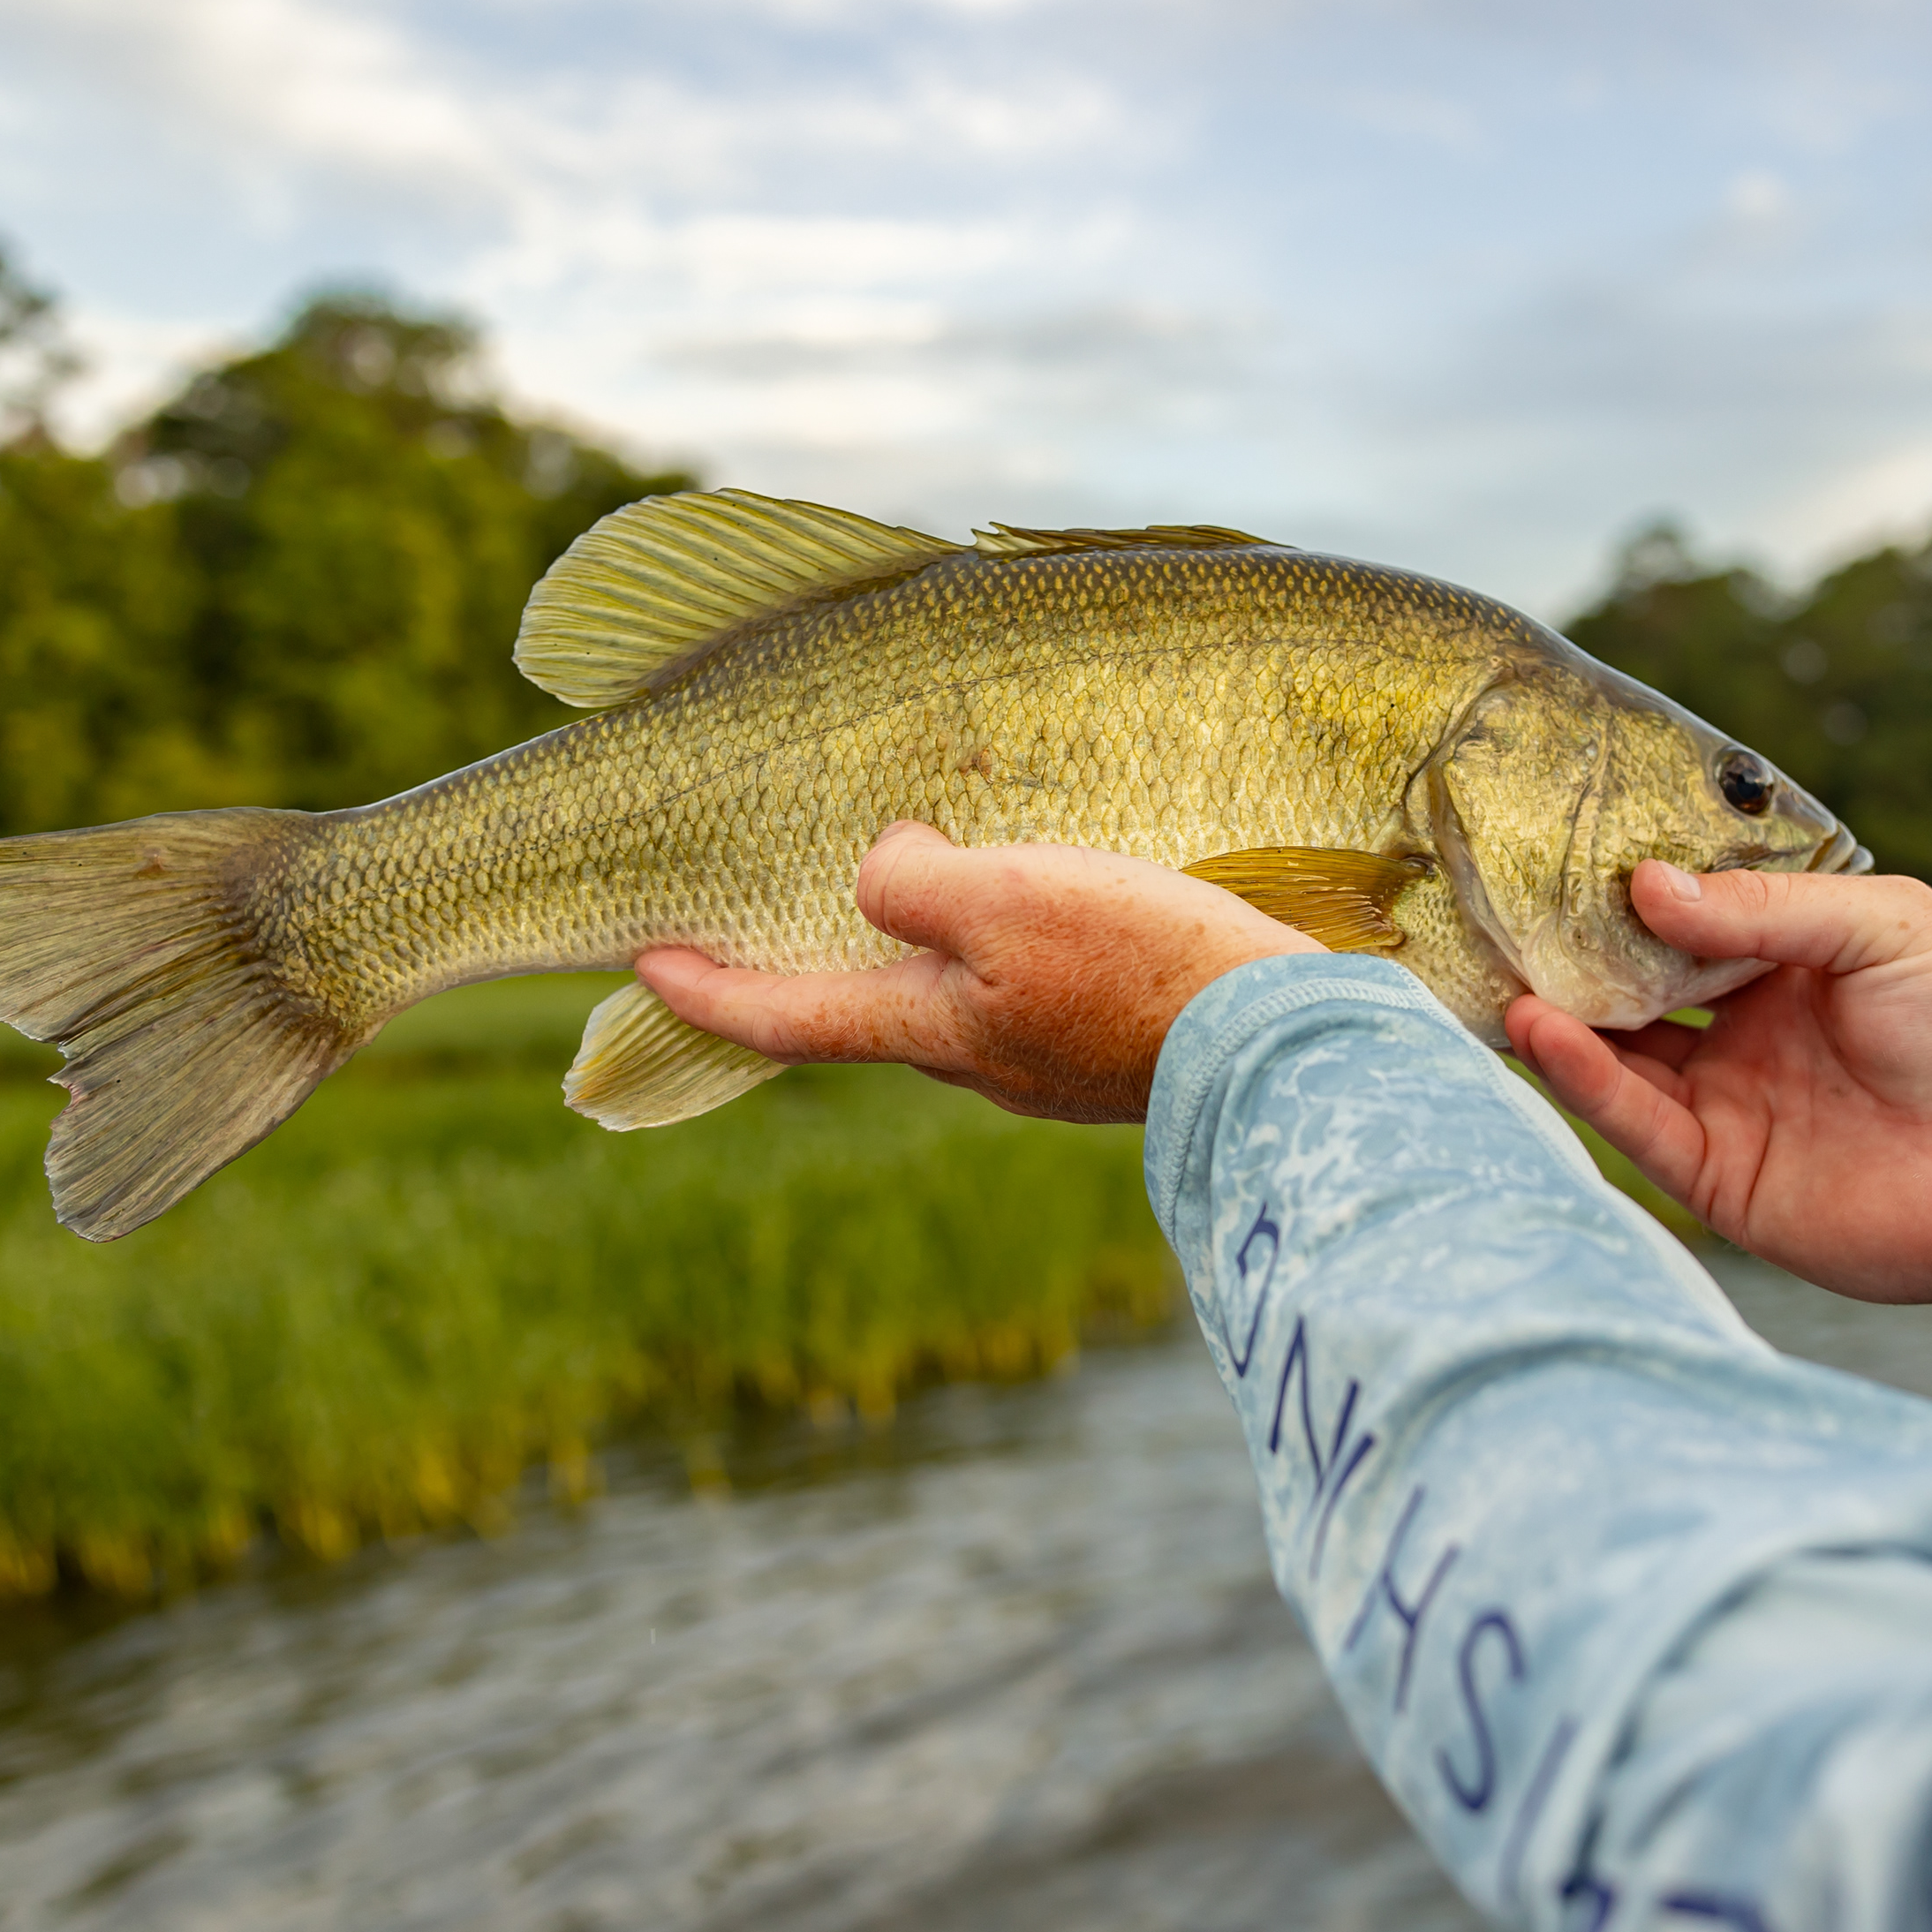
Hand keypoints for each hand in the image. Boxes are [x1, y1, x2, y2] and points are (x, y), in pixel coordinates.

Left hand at [635, 823, 1322, 1122]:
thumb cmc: (1140, 965)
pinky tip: (1049, 909)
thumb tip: (883, 864)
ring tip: (933, 879)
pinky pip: (1033, 993)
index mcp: (935, 1032)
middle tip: (783, 912)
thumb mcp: (1007, 897)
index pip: (787, 1019)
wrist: (1289, 1046)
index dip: (708, 992)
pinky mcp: (1117, 1050)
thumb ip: (915, 881)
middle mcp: (981, 1065)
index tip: (643, 964)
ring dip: (928, 947)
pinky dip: (1008, 947)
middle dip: (822, 964)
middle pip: (873, 1009)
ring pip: (959, 998)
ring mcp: (1052, 1067)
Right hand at [1506, 867, 1931, 1302]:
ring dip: (1560, 1016)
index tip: (1563, 851)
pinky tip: (1541, 1031)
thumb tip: (1645, 886)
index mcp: (1790, 965)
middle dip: (1573, 952)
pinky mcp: (1717, 1173)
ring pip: (1618, 1054)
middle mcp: (1747, 1029)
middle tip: (1502, 910)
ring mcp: (1728, 1101)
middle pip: (1636, 985)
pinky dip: (1583, 1078)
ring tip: (1501, 972)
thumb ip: (1761, 909)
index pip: (1688, 919)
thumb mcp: (1879, 926)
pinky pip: (1634, 1121)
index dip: (1630, 890)